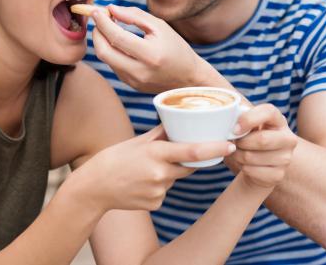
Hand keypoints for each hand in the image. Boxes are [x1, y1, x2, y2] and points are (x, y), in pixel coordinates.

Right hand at [77, 125, 234, 211]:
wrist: (95, 187)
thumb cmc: (115, 158)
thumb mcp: (138, 141)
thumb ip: (161, 133)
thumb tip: (178, 121)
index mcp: (156, 154)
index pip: (192, 151)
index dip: (214, 148)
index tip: (230, 145)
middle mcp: (160, 174)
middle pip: (187, 166)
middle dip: (188, 159)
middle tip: (173, 154)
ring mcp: (158, 191)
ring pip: (175, 178)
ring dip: (168, 171)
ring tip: (144, 170)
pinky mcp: (155, 204)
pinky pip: (165, 192)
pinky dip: (158, 186)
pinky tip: (140, 183)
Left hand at [91, 5, 208, 92]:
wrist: (189, 78)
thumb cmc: (176, 48)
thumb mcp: (160, 26)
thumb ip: (134, 16)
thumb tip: (111, 9)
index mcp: (150, 55)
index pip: (117, 37)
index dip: (103, 23)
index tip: (97, 11)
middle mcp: (139, 71)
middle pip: (103, 51)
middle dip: (97, 33)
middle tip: (100, 20)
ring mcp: (133, 81)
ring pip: (106, 59)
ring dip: (102, 41)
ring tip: (109, 28)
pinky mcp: (130, 85)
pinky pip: (113, 65)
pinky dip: (111, 51)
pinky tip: (117, 42)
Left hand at [224, 104, 296, 188]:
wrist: (256, 162)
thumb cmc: (248, 135)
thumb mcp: (245, 120)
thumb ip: (239, 112)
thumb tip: (229, 111)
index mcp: (278, 119)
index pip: (268, 112)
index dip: (248, 119)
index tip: (235, 128)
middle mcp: (288, 138)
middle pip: (262, 139)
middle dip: (241, 142)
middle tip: (235, 142)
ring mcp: (285, 158)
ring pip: (252, 157)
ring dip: (238, 155)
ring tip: (237, 152)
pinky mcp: (279, 174)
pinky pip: (252, 171)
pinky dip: (242, 167)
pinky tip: (243, 163)